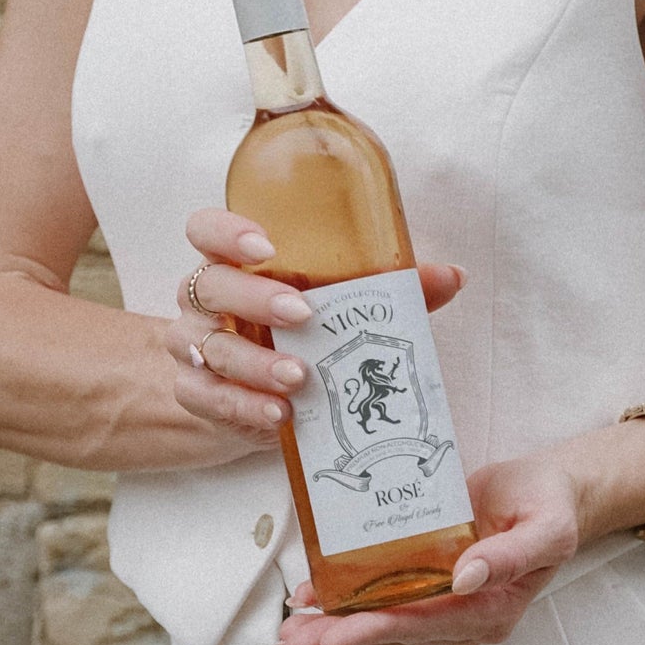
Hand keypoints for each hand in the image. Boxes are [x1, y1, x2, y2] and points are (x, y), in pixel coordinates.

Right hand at [164, 207, 466, 462]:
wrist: (241, 396)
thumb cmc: (291, 334)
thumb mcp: (334, 307)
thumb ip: (387, 288)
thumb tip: (452, 276)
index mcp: (233, 263)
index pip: (206, 230)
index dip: (226, 231)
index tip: (265, 246)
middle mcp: (205, 301)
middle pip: (211, 286)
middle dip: (255, 298)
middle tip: (302, 313)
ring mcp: (193, 348)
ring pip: (211, 348)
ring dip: (257, 363)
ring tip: (300, 378)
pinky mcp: (194, 395)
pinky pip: (207, 398)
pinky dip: (244, 406)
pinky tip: (278, 414)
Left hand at [275, 451, 583, 644]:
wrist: (551, 490)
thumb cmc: (550, 505)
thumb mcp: (546, 526)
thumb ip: (511, 555)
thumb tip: (465, 579)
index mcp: (493, 609)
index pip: (427, 623)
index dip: (378, 629)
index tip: (337, 635)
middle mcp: (465, 614)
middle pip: (397, 630)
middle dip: (344, 635)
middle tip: (296, 640)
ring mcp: (446, 600)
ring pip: (385, 618)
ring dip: (336, 626)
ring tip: (291, 632)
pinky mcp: (431, 578)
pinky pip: (387, 594)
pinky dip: (349, 600)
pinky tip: (314, 599)